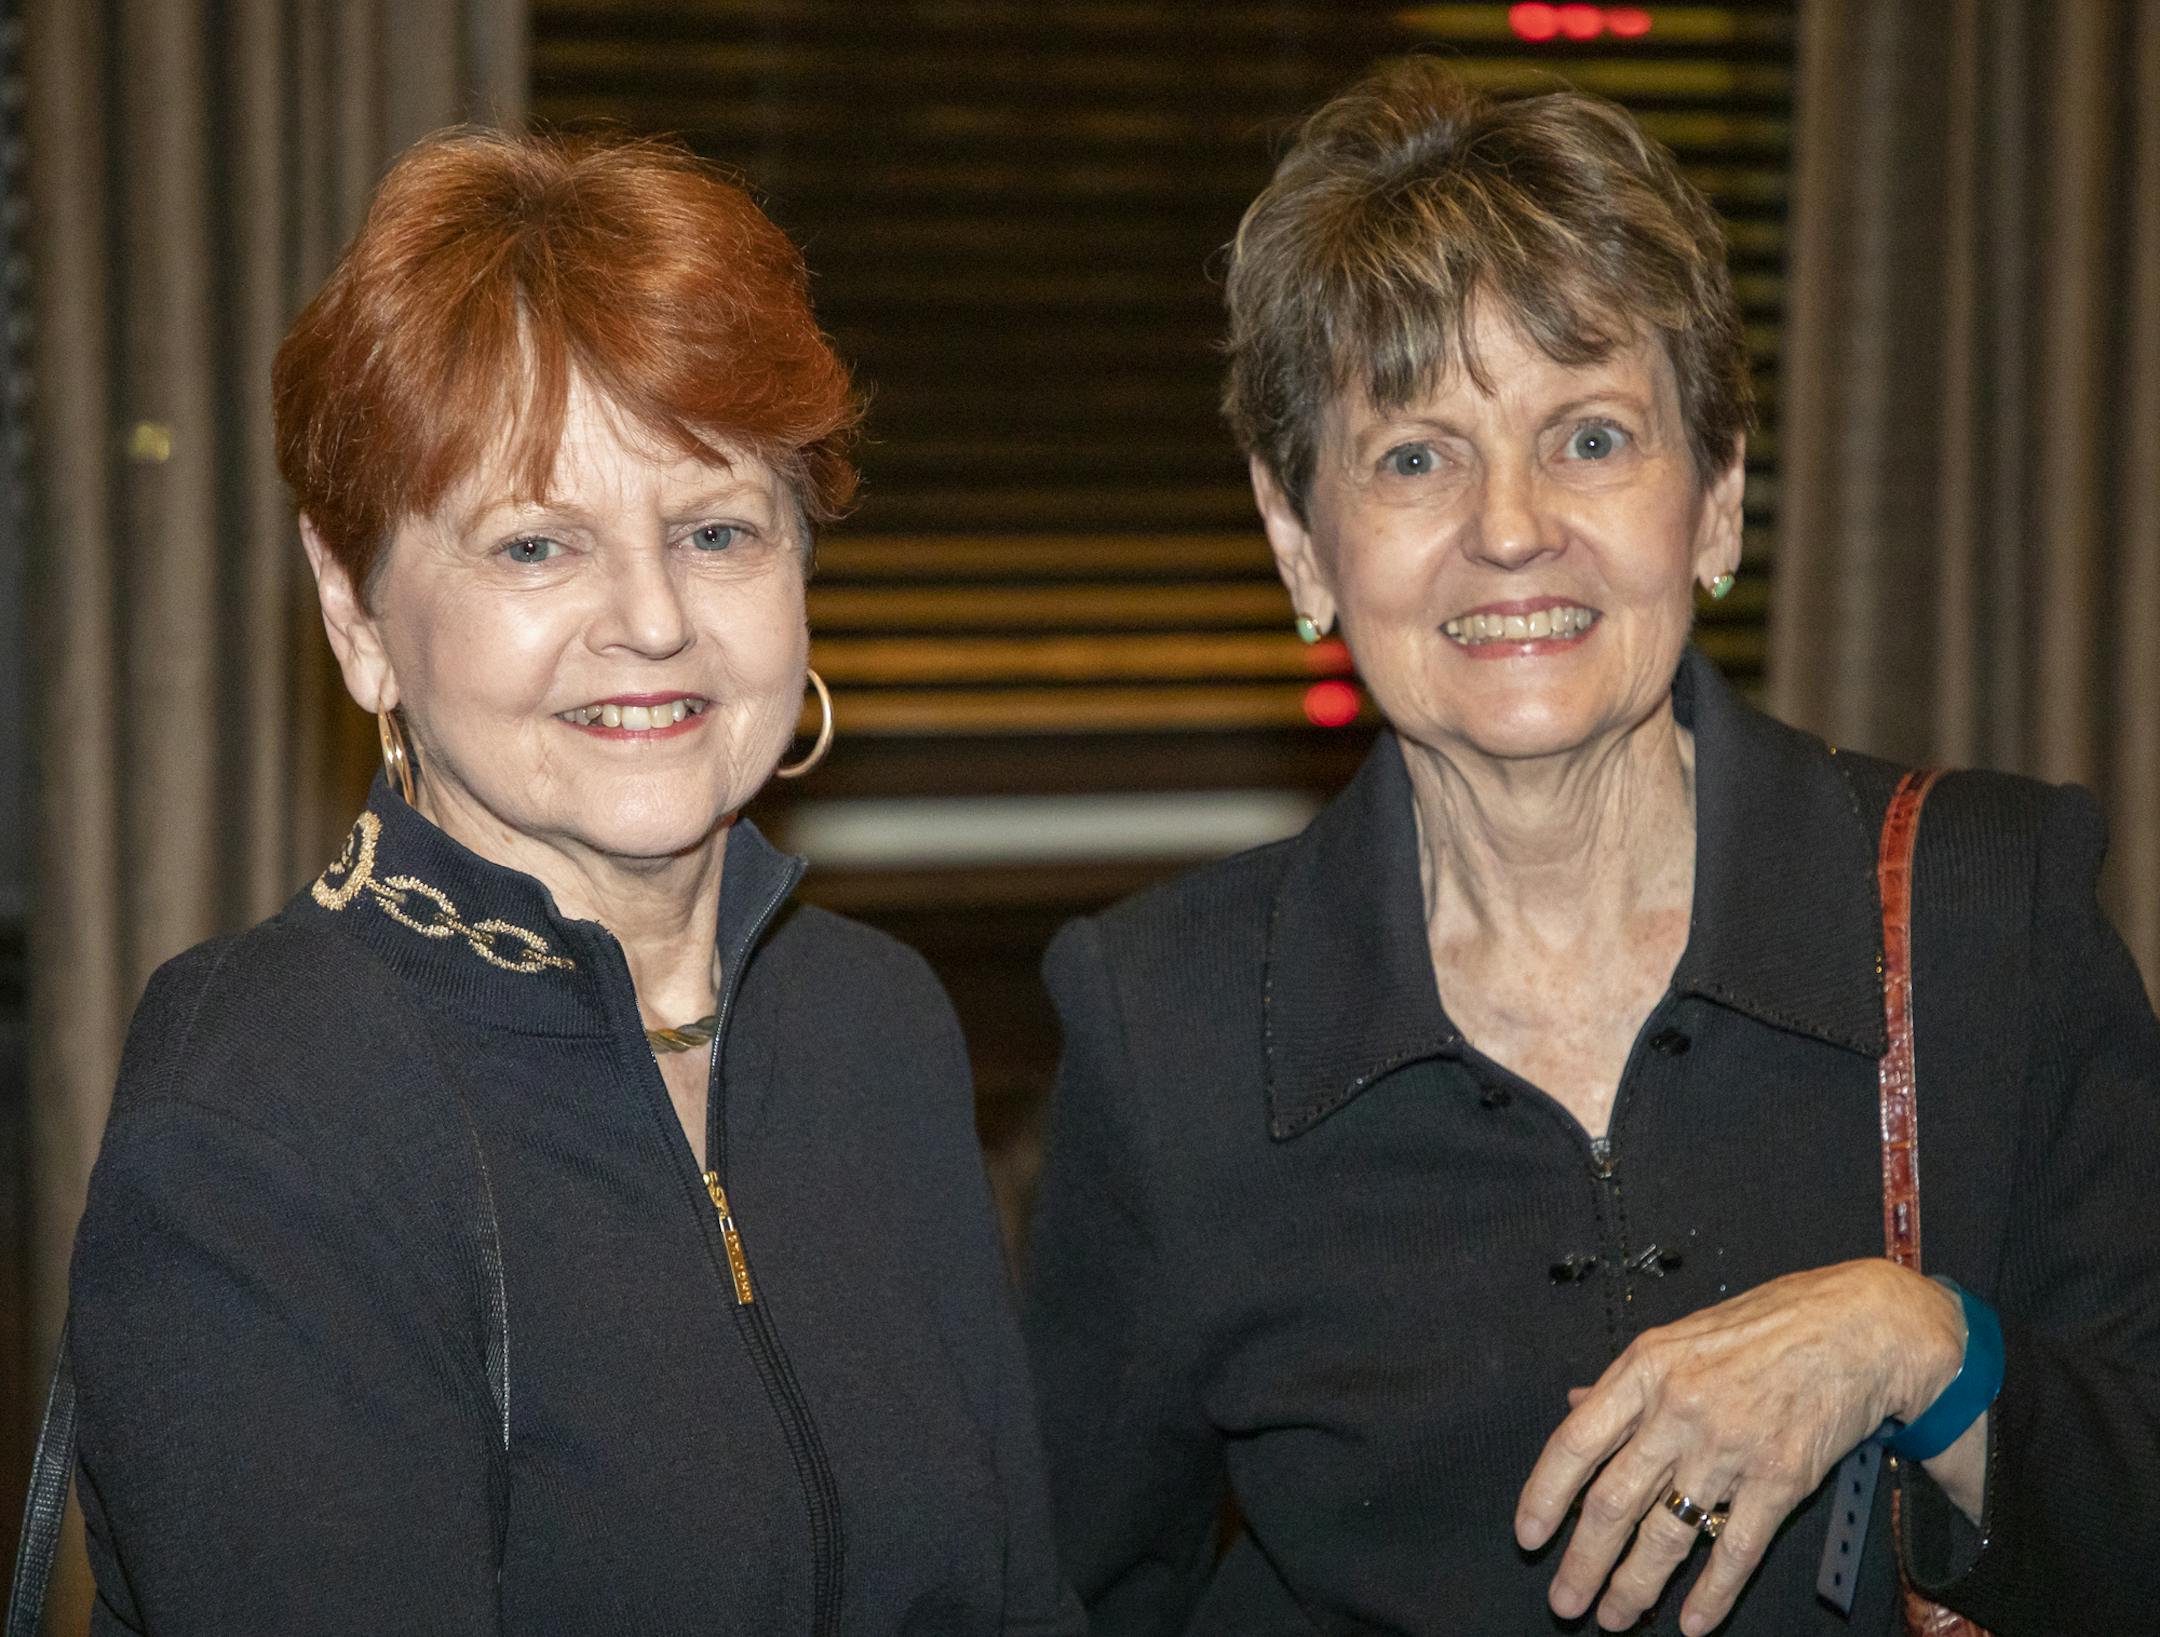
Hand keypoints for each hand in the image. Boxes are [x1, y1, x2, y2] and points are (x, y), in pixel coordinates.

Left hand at [1513, 1259, 1963, 1634]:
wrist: (1857, 1328)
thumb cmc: (1767, 1325)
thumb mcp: (1680, 1336)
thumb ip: (1626, 1381)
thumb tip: (1574, 1406)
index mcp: (1645, 1370)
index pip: (1575, 1443)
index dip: (1545, 1496)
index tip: (1529, 1536)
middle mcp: (1678, 1411)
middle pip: (1614, 1502)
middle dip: (1584, 1562)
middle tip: (1566, 1601)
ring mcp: (1728, 1449)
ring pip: (1667, 1535)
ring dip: (1635, 1586)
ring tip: (1615, 1617)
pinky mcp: (1779, 1480)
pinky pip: (1736, 1550)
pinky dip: (1712, 1593)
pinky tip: (1693, 1621)